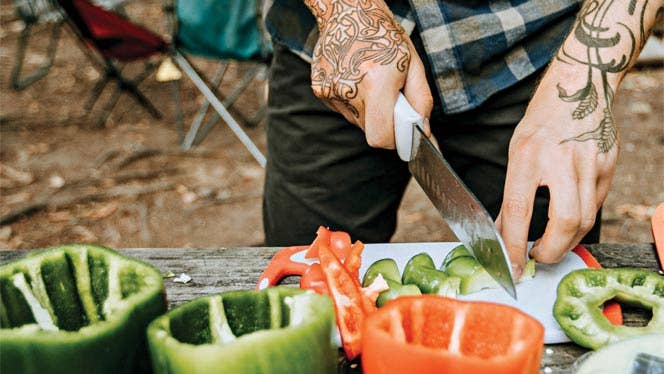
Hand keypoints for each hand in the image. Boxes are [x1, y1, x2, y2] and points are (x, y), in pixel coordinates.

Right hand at [306, 0, 432, 147]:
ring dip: (369, 113)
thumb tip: (425, 132)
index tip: (403, 132)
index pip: (381, 137)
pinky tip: (356, 80)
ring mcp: (330, 91)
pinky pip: (343, 111)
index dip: (395, 140)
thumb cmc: (384, 35)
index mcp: (376, 83)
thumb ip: (421, 102)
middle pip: (370, 133)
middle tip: (390, 100)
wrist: (348, 11)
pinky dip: (354, 103)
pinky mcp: (319, 90)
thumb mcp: (413, 65)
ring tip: (371, 84)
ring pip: (356, 123)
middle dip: (384, 124)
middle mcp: (349, 90)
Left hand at [495, 0, 661, 278]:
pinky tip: (569, 223)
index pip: (518, 212)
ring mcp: (590, 164)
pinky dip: (580, 221)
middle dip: (550, 251)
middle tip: (536, 258)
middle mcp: (561, 161)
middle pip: (564, 223)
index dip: (513, 245)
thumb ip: (512, 193)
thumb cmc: (540, 123)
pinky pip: (596, 206)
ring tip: (551, 245)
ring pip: (585, 220)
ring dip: (566, 242)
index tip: (512, 266)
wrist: (578, 91)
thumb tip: (505, 230)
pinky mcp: (608, 168)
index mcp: (528, 157)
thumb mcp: (515, 153)